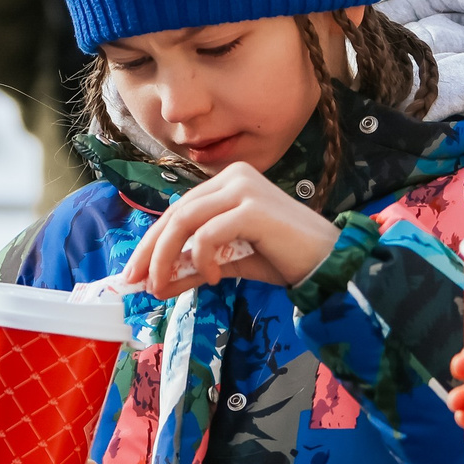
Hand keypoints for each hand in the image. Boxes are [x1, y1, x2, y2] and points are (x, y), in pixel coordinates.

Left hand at [121, 161, 338, 298]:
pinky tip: (212, 277)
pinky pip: (210, 234)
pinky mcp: (253, 207)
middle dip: (151, 251)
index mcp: (228, 182)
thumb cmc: (284, 258)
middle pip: (177, 214)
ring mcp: (243, 188)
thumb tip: (159, 283)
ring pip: (186, 221)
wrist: (329, 262)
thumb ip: (196, 266)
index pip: (179, 211)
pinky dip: (202, 259)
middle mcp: (234, 177)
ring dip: (167, 258)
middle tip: (136, 282)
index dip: (152, 242)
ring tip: (162, 287)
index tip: (135, 273)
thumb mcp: (231, 262)